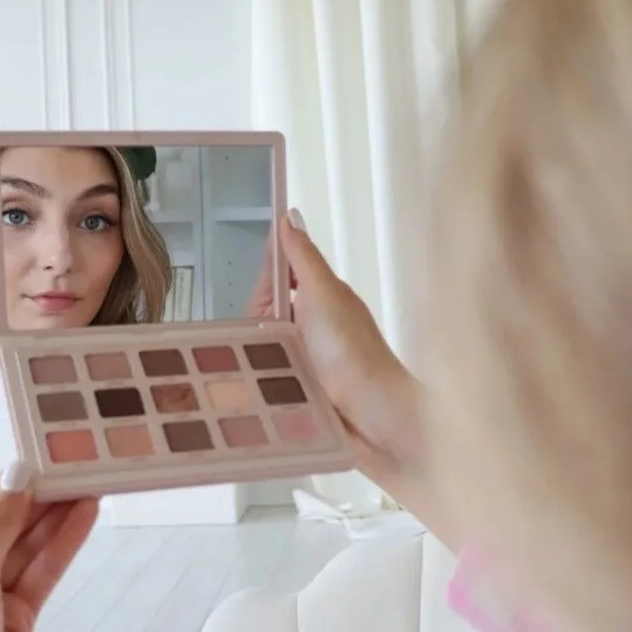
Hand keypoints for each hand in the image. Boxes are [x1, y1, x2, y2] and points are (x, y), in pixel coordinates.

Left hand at [0, 466, 97, 631]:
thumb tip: (16, 474)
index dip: (5, 487)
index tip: (39, 460)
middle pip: (0, 533)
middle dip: (37, 503)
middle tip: (74, 471)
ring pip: (24, 554)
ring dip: (55, 522)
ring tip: (89, 488)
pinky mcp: (13, 627)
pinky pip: (39, 577)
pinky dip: (60, 549)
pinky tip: (82, 520)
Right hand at [247, 211, 422, 487]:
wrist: (374, 416)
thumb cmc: (353, 352)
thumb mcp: (324, 292)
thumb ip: (303, 255)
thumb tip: (290, 215)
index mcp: (322, 297)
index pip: (278, 276)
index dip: (267, 283)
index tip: (270, 298)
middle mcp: (313, 326)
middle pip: (263, 314)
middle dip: (258, 324)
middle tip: (280, 339)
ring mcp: (304, 360)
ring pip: (259, 346)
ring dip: (258, 354)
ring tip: (273, 366)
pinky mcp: (296, 390)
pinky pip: (263, 376)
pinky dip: (259, 379)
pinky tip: (259, 386)